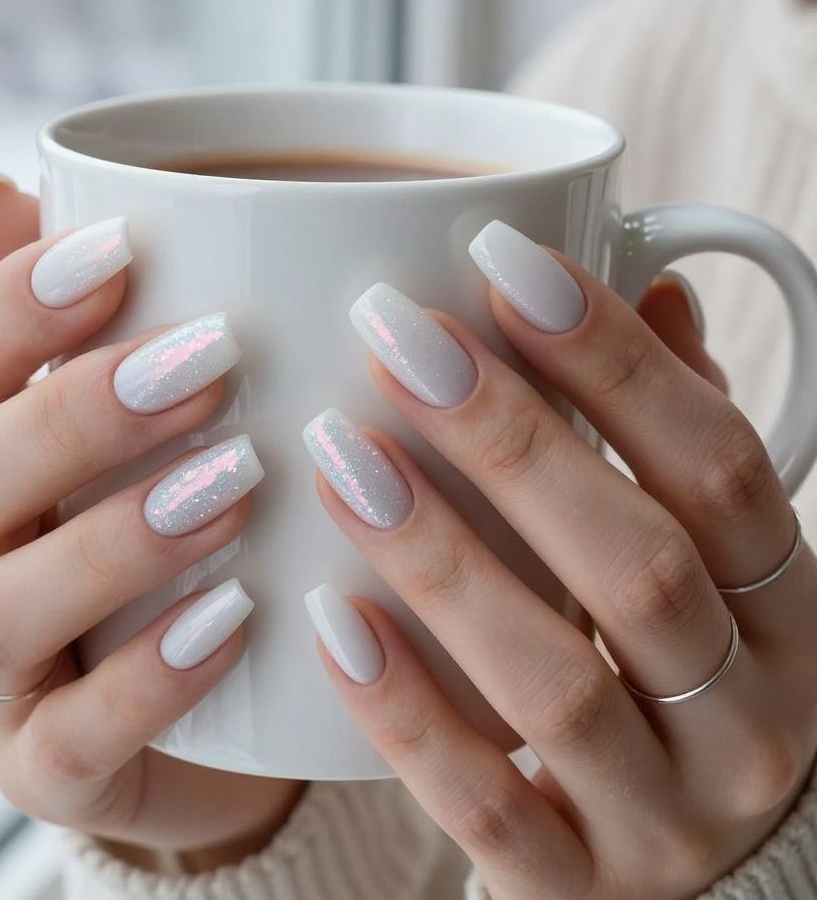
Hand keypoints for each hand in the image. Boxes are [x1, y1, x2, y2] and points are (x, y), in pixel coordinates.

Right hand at [0, 176, 300, 859]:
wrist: (214, 689)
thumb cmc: (172, 522)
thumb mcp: (138, 412)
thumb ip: (71, 315)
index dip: (14, 304)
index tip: (123, 248)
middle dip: (77, 417)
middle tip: (213, 363)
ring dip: (114, 542)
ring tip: (237, 488)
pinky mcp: (48, 768)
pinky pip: (65, 746)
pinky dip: (146, 683)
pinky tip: (236, 618)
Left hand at [303, 225, 816, 898]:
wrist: (703, 874)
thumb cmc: (683, 671)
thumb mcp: (711, 559)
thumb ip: (681, 433)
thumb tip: (658, 284)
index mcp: (786, 611)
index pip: (719, 465)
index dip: (615, 358)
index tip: (502, 261)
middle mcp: (749, 717)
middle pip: (637, 564)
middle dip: (512, 438)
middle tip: (393, 336)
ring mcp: (669, 819)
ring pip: (559, 682)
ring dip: (443, 559)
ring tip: (339, 454)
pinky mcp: (580, 891)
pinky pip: (492, 808)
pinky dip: (408, 713)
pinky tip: (327, 618)